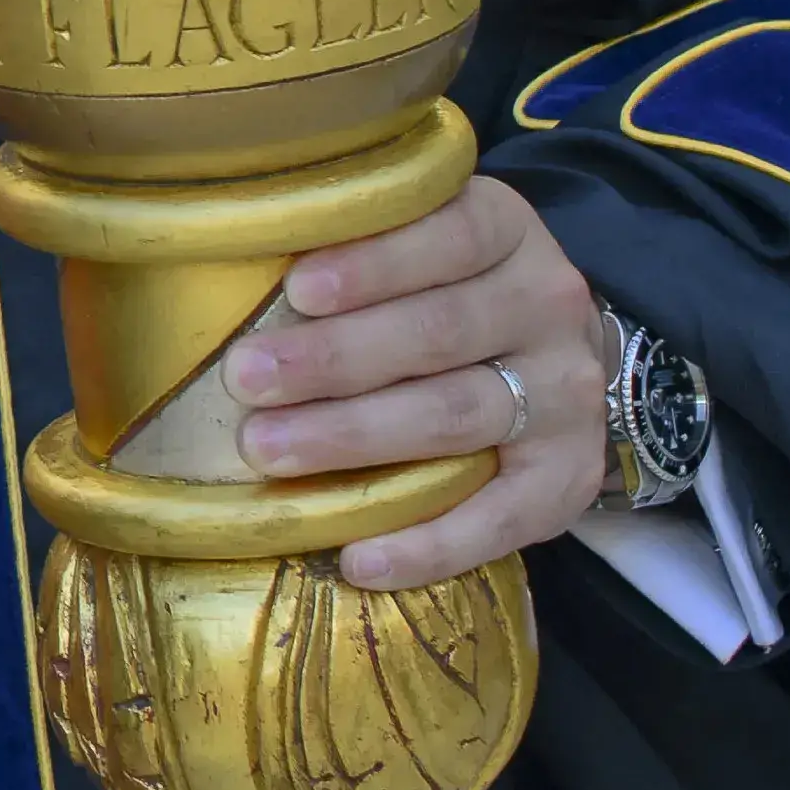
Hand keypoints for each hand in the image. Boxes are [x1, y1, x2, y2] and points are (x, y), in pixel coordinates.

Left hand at [225, 175, 609, 589]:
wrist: (554, 356)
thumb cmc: (444, 291)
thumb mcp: (417, 238)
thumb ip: (348, 239)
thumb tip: (219, 258)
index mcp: (506, 229)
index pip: (449, 236)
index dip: (376, 262)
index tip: (300, 287)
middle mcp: (547, 305)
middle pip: (440, 332)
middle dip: (336, 358)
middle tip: (248, 378)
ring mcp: (567, 395)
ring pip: (459, 415)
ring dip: (357, 437)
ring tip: (270, 450)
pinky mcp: (569, 476)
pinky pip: (502, 518)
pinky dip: (430, 544)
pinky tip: (360, 560)